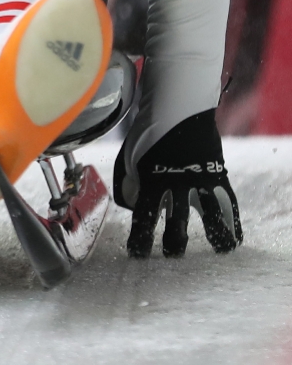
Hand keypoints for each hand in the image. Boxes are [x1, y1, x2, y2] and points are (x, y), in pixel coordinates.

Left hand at [114, 110, 241, 257]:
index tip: (138, 255)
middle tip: (172, 256)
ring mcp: (199, 178)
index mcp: (151, 180)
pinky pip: (227, 202)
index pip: (144, 217)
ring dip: (213, 235)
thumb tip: (133, 207)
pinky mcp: (215, 174)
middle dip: (174, 244)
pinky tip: (234, 238)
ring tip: (218, 251)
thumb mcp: (130, 159)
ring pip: (210, 214)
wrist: (176, 108)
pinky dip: (232, 222)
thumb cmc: (149, 135)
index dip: (141, 239)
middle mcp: (177, 183)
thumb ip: (130, 184)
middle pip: (177, 222)